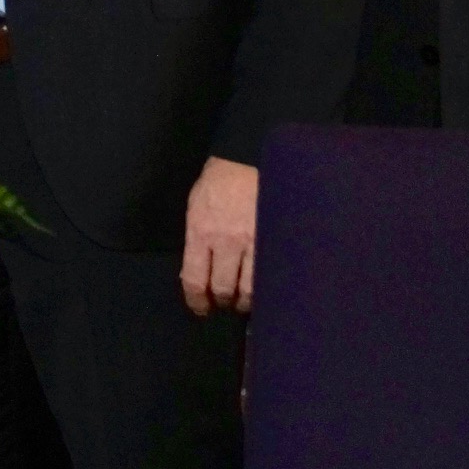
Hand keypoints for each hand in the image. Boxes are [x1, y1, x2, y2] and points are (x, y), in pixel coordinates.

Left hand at [180, 157, 258, 314]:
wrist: (245, 160)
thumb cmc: (215, 185)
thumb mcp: (194, 210)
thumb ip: (196, 242)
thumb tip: (198, 274)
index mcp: (200, 233)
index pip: (194, 279)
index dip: (197, 301)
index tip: (201, 309)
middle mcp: (225, 241)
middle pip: (223, 289)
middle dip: (222, 301)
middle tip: (224, 302)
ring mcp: (252, 241)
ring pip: (249, 288)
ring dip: (244, 300)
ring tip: (243, 299)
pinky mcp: (273, 239)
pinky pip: (270, 274)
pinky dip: (266, 288)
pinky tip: (264, 289)